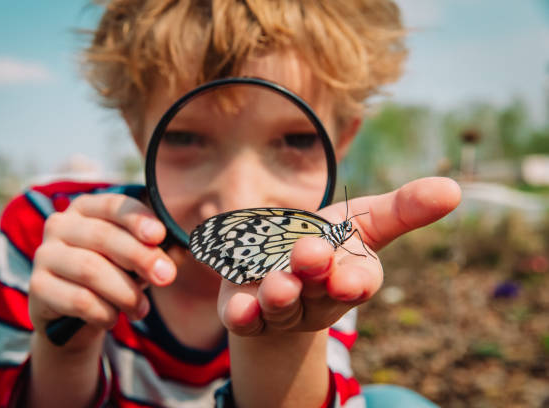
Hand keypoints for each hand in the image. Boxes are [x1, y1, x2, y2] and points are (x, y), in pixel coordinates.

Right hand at [28, 193, 176, 349]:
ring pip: (91, 269)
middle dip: (140, 258)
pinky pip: (77, 299)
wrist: (75, 316)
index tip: (159, 236)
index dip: (137, 219)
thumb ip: (153, 252)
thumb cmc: (113, 276)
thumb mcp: (135, 260)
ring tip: (141, 309)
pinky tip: (112, 318)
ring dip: (124, 292)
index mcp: (87, 208)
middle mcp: (60, 224)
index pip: (114, 205)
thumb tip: (176, 256)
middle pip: (104, 237)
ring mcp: (45, 254)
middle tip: (166, 278)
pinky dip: (103, 312)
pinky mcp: (37, 286)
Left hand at [218, 177, 461, 335]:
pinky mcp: (246, 309)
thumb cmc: (329, 240)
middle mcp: (317, 297)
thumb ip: (403, 208)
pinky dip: (241, 313)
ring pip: (282, 306)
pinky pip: (243, 317)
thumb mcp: (365, 220)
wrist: (279, 266)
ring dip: (280, 295)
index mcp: (348, 275)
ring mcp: (281, 307)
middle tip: (310, 255)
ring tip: (278, 284)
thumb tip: (454, 189)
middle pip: (318, 290)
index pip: (359, 281)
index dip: (355, 281)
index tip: (350, 279)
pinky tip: (238, 307)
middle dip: (315, 274)